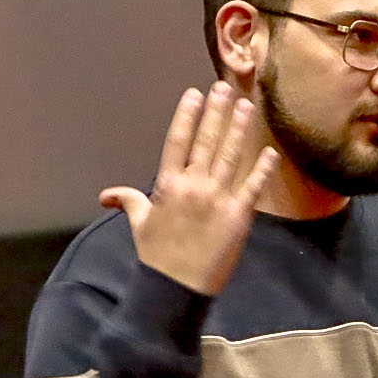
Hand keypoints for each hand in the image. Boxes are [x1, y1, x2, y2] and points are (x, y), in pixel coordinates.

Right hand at [101, 82, 280, 295]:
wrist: (175, 289)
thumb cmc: (156, 256)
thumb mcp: (140, 225)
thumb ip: (128, 202)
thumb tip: (107, 195)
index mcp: (167, 186)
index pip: (177, 141)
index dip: (187, 116)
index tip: (194, 94)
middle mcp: (193, 186)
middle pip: (206, 141)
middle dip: (216, 112)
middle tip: (224, 88)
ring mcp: (217, 199)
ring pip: (230, 156)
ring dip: (239, 129)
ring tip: (246, 106)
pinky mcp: (238, 216)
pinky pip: (253, 186)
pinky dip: (262, 168)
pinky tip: (270, 151)